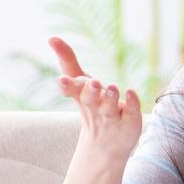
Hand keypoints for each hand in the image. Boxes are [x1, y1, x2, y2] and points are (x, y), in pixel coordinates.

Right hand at [51, 36, 140, 163]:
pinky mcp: (129, 122)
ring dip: (111, 97)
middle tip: (95, 83)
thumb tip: (51, 37)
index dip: (68, 86)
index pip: (72, 90)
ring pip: (110, 107)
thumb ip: (68, 61)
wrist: (106, 146)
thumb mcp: (80, 84)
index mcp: (82, 97)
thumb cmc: (93, 108)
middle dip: (91, 91)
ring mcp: (113, 116)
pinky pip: (131, 112)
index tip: (62, 80)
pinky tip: (131, 92)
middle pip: (90, 99)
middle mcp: (96, 107)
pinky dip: (132, 102)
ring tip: (112, 88)